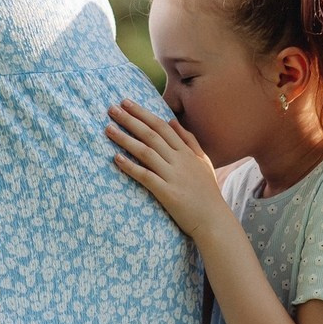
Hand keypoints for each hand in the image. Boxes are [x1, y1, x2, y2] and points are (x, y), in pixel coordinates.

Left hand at [106, 100, 228, 240]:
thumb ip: (189, 140)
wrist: (214, 221)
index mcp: (186, 152)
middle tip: (112, 109)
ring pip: (146, 152)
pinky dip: (131, 166)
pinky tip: (116, 158)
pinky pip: (146, 176)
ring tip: (108, 129)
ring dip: (125, 139)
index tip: (126, 102)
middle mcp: (179, 160)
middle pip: (151, 135)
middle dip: (130, 120)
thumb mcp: (203, 161)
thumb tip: (172, 122)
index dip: (142, 113)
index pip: (161, 126)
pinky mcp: (168, 193)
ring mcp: (173, 176)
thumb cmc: (207, 192)